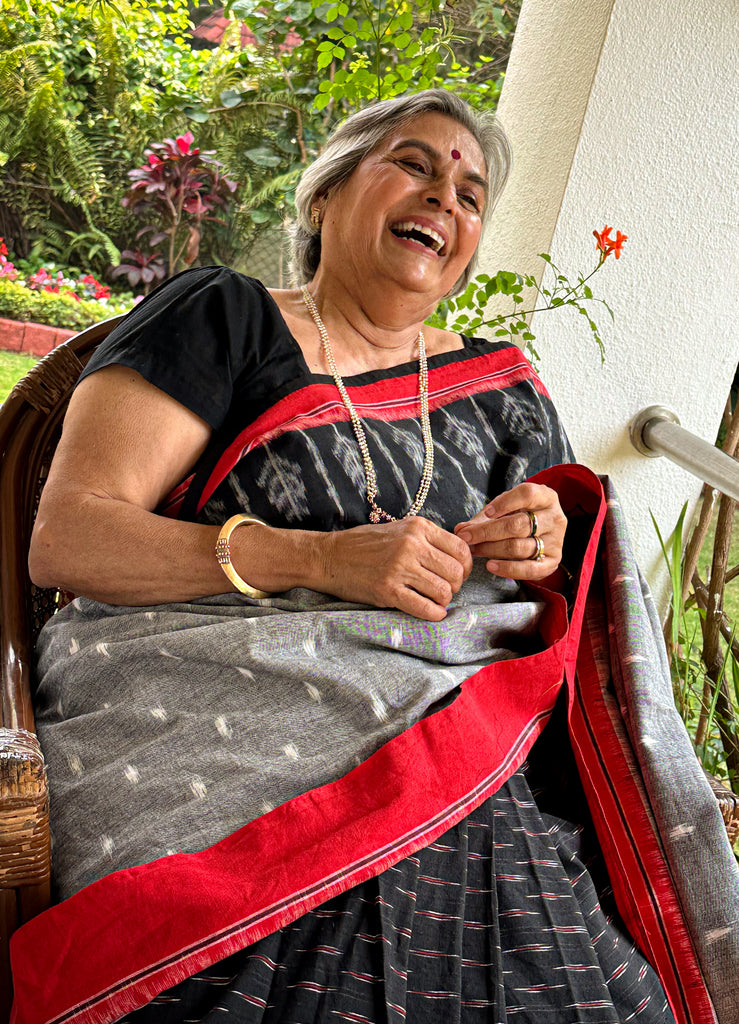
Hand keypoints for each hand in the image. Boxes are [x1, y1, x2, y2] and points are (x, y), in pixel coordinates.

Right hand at [322, 517, 472, 620]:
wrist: (330, 557)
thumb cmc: (366, 545)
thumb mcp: (400, 529)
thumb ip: (427, 539)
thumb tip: (459, 558)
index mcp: (418, 527)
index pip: (461, 549)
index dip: (465, 567)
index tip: (457, 575)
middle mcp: (412, 545)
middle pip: (456, 572)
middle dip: (455, 586)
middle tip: (444, 590)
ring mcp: (399, 567)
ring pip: (444, 591)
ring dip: (443, 600)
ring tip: (433, 600)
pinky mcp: (387, 590)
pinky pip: (424, 607)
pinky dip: (434, 614)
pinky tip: (432, 612)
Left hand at [453, 482, 566, 580]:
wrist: (540, 535)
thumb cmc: (519, 517)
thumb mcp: (504, 510)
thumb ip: (483, 518)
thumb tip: (460, 530)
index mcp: (546, 497)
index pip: (527, 494)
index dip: (505, 502)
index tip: (487, 512)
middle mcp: (555, 518)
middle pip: (518, 525)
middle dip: (487, 532)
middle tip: (466, 537)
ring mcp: (556, 541)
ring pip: (519, 547)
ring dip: (491, 550)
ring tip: (473, 550)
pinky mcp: (552, 561)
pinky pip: (530, 569)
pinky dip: (508, 569)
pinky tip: (490, 566)